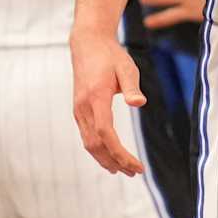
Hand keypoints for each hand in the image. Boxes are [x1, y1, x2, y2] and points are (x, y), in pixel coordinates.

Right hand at [70, 33, 145, 176]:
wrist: (88, 44)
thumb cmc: (111, 56)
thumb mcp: (127, 68)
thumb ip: (132, 87)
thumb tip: (139, 103)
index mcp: (96, 98)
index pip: (106, 133)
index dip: (119, 152)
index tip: (136, 165)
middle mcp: (83, 107)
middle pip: (96, 144)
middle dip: (115, 161)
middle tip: (134, 172)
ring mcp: (78, 110)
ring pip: (89, 143)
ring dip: (105, 159)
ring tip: (124, 170)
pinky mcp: (79, 110)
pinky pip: (87, 136)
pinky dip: (98, 150)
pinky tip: (109, 157)